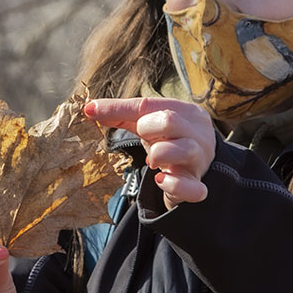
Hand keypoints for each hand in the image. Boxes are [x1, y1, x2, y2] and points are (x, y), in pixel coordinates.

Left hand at [85, 97, 214, 208]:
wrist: (197, 173)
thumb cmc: (171, 142)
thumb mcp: (151, 126)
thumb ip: (124, 116)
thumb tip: (91, 109)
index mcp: (187, 112)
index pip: (149, 104)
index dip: (117, 108)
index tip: (91, 110)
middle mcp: (199, 134)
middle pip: (169, 121)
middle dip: (147, 129)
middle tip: (144, 139)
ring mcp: (201, 160)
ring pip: (183, 150)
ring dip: (159, 155)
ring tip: (153, 161)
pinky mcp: (198, 187)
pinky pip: (190, 187)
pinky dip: (172, 185)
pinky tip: (161, 181)